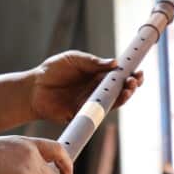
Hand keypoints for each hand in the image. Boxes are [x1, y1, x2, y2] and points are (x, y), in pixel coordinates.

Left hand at [29, 50, 144, 123]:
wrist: (34, 88)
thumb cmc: (53, 70)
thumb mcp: (74, 59)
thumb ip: (93, 62)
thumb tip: (115, 63)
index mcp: (97, 74)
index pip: (118, 75)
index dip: (130, 73)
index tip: (138, 70)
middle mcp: (97, 89)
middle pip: (120, 89)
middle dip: (131, 85)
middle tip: (135, 80)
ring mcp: (91, 102)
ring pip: (113, 102)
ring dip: (124, 96)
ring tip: (129, 88)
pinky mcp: (84, 114)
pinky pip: (99, 113)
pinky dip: (108, 109)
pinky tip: (114, 101)